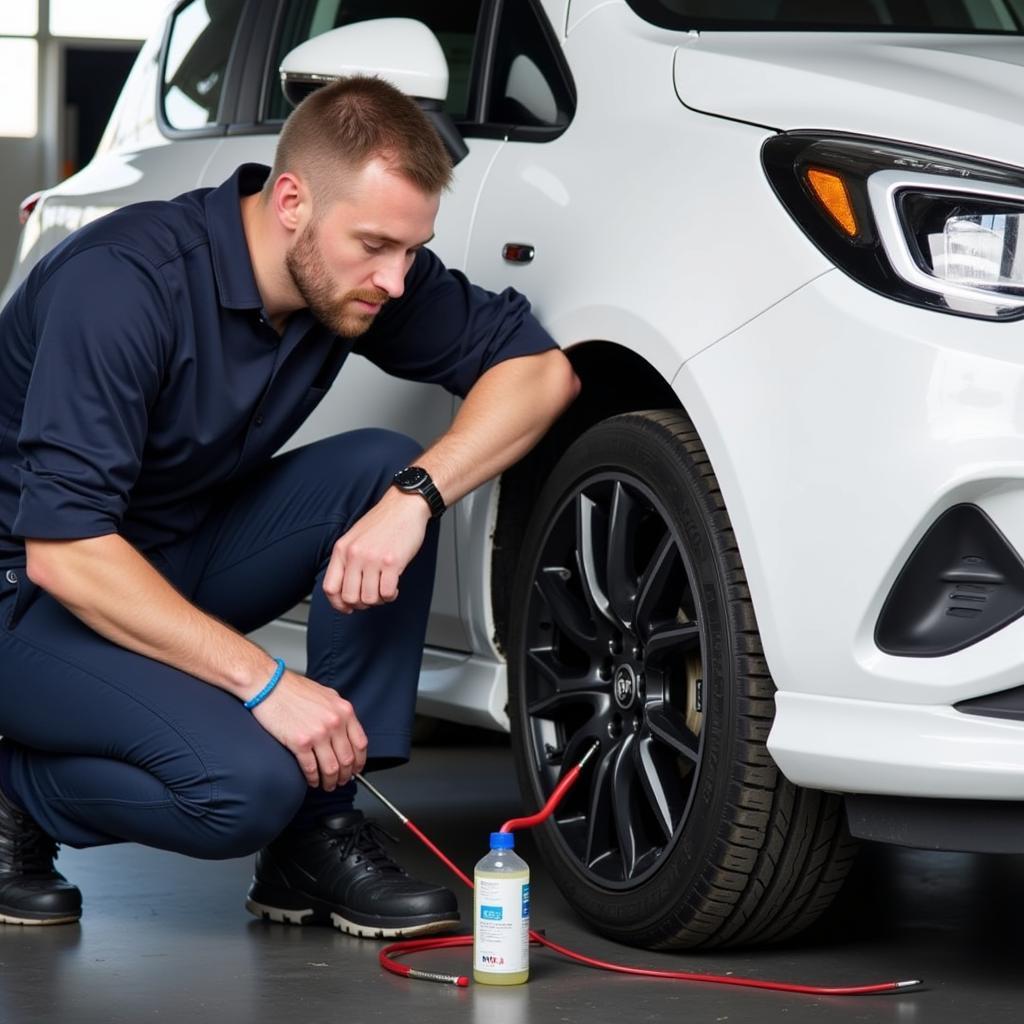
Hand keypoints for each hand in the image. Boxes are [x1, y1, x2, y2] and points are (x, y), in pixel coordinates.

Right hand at [251, 670, 367, 788]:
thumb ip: (339, 713)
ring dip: (330, 781)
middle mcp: (335, 722)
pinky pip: (311, 768)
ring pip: (331, 768)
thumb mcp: (327, 695)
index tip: (355, 769)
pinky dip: (313, 779)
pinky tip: (312, 780)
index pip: (360, 743)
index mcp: (344, 711)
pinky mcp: (300, 742)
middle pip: (347, 759)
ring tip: (327, 785)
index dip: (359, 761)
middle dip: (345, 775)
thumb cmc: (294, 689)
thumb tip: (345, 731)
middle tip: (341, 781)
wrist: (270, 685)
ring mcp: (318, 733)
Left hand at [322, 488, 430, 612]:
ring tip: (384, 589)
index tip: (347, 607)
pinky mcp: (392, 562)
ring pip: (369, 599)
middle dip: (362, 604)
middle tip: (371, 597)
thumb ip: (348, 561)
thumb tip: (346, 590)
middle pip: (350, 597)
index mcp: (342, 550)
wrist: (405, 506)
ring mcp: (373, 559)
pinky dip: (391, 595)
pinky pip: (387, 593)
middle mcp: (354, 555)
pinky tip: (394, 587)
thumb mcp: (355, 538)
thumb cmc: (383, 522)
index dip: (338, 604)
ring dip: (379, 600)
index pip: (330, 587)